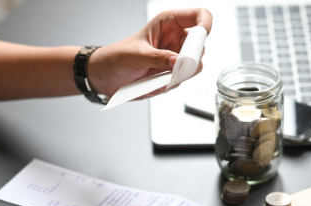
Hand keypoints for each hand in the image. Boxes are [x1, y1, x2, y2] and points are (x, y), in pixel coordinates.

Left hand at [87, 8, 211, 97]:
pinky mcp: (172, 74)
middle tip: (175, 67)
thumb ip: (158, 58)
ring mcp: (175, 57)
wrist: (105, 76)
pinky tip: (152, 83)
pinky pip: (181, 80)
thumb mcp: (136, 55)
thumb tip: (178, 61)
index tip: (201, 38)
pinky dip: (168, 84)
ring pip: (193, 67)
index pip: (199, 15)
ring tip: (156, 77)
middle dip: (189, 59)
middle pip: (200, 46)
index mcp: (169, 23)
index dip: (205, 25)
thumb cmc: (117, 56)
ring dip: (177, 75)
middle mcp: (175, 39)